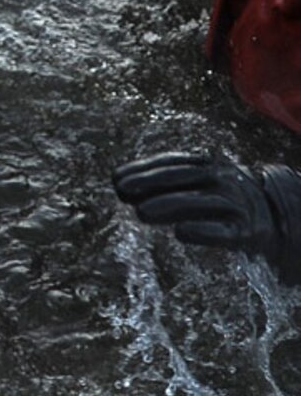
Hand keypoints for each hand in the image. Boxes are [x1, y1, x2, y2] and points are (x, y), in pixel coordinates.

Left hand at [114, 152, 300, 280]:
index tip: (116, 178)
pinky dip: (203, 231)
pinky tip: (181, 233)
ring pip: (202, 202)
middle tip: (121, 190)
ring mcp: (237, 205)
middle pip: (185, 177)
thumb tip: (119, 187)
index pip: (174, 163)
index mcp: (210, 166)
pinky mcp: (248, 232)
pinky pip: (225, 232)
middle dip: (152, 182)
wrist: (278, 217)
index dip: (144, 168)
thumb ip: (163, 186)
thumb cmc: (223, 199)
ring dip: (170, 205)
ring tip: (140, 212)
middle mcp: (224, 180)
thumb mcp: (198, 185)